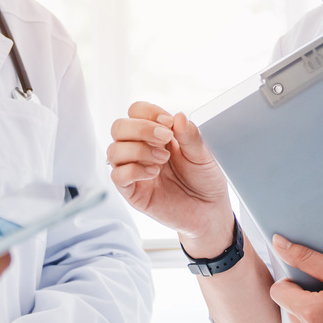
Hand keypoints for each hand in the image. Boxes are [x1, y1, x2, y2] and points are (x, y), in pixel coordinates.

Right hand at [108, 102, 233, 254]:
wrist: (209, 211)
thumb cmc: (204, 180)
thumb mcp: (203, 154)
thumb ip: (190, 135)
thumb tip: (179, 116)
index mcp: (156, 134)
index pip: (136, 112)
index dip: (148, 113)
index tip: (168, 124)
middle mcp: (140, 149)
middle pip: (119, 127)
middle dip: (141, 129)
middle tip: (165, 138)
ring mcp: (134, 170)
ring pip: (114, 150)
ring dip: (138, 150)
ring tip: (162, 160)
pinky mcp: (132, 191)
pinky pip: (117, 176)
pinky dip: (134, 170)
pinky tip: (153, 173)